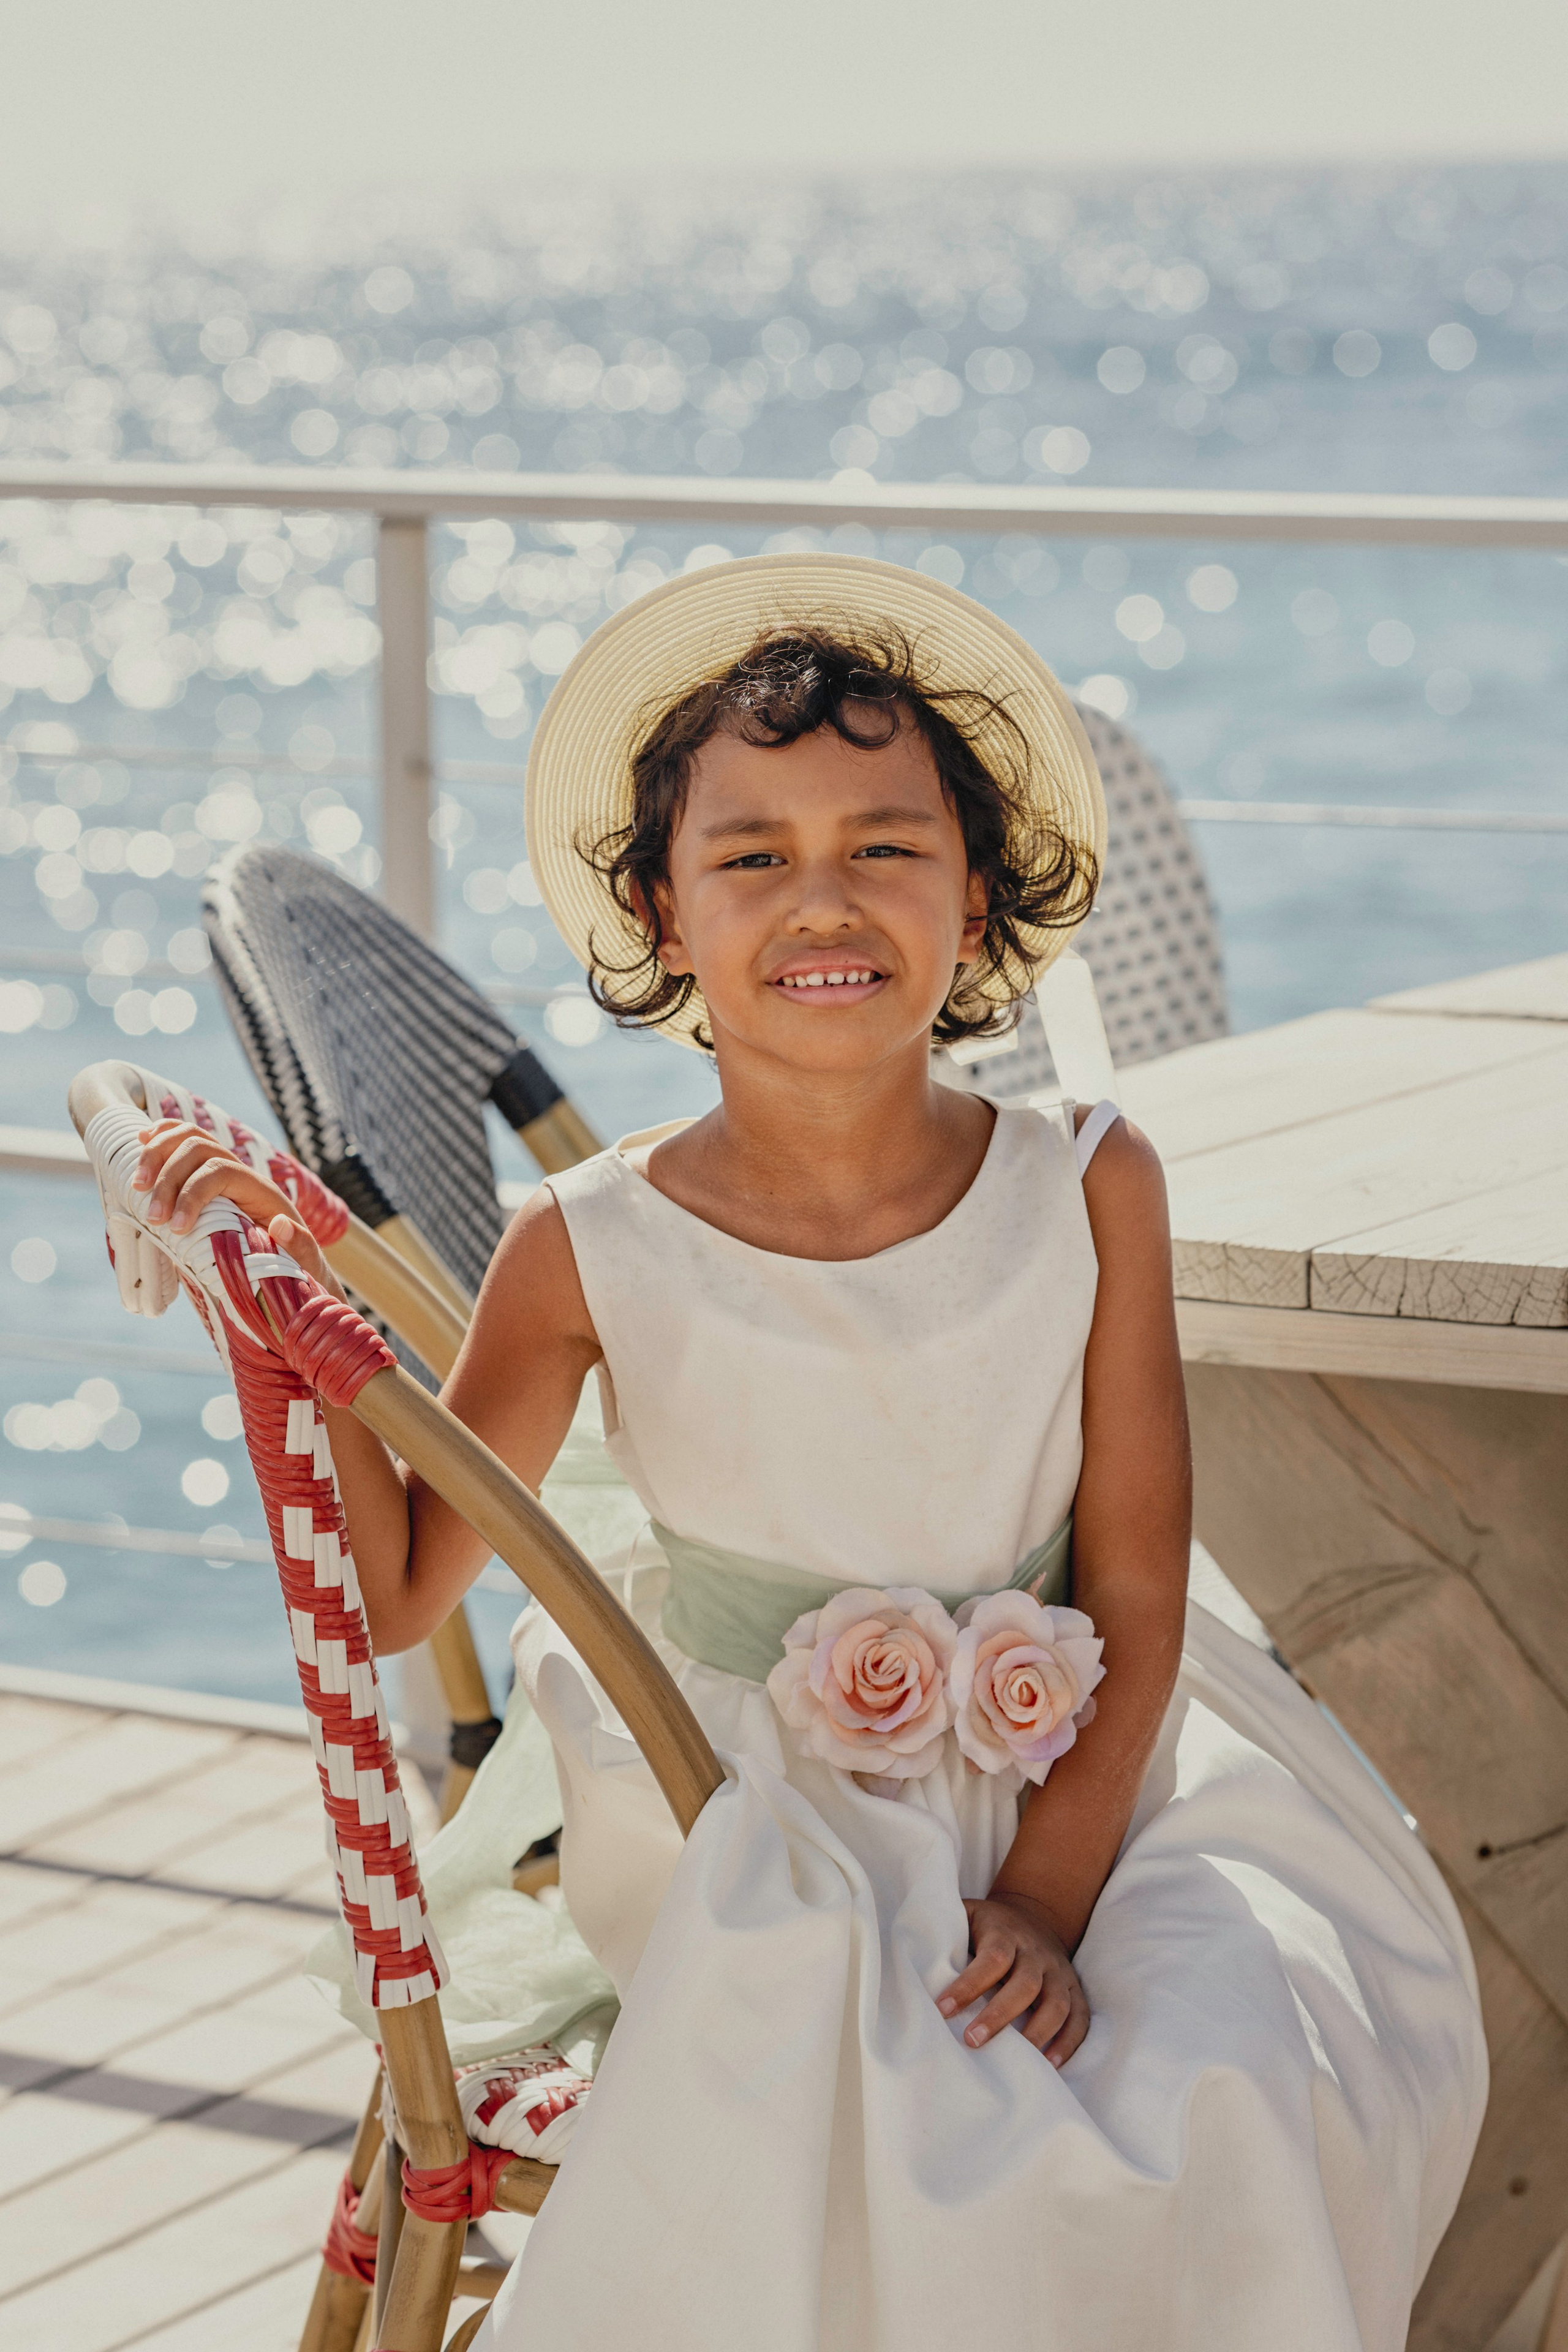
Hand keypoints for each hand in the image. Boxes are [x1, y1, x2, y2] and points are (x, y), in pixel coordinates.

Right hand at [132, 1120, 339, 1292]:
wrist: (293, 1257)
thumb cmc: (294, 1262)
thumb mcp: (304, 1259)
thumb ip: (299, 1245)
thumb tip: (280, 1226)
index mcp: (262, 1190)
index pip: (221, 1171)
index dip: (193, 1193)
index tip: (177, 1228)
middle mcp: (242, 1171)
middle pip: (199, 1149)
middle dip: (169, 1178)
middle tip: (153, 1217)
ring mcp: (223, 1166)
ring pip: (189, 1138)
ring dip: (157, 1155)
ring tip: (136, 1187)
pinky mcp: (207, 1171)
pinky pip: (185, 1139)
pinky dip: (162, 1136)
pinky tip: (142, 1142)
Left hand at [936, 1890, 1088, 2066]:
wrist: (1033, 1914)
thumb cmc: (986, 1925)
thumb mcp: (964, 1915)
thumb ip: (942, 1932)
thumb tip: (906, 1957)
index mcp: (1005, 1932)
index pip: (992, 1958)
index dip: (969, 1984)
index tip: (942, 2009)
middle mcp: (1036, 1953)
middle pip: (1025, 1984)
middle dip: (999, 2015)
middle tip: (971, 2041)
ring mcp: (1059, 1973)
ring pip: (1056, 2004)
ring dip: (1037, 2034)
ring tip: (1015, 2063)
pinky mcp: (1074, 1991)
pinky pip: (1079, 2019)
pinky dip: (1068, 2043)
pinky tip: (1050, 2065)